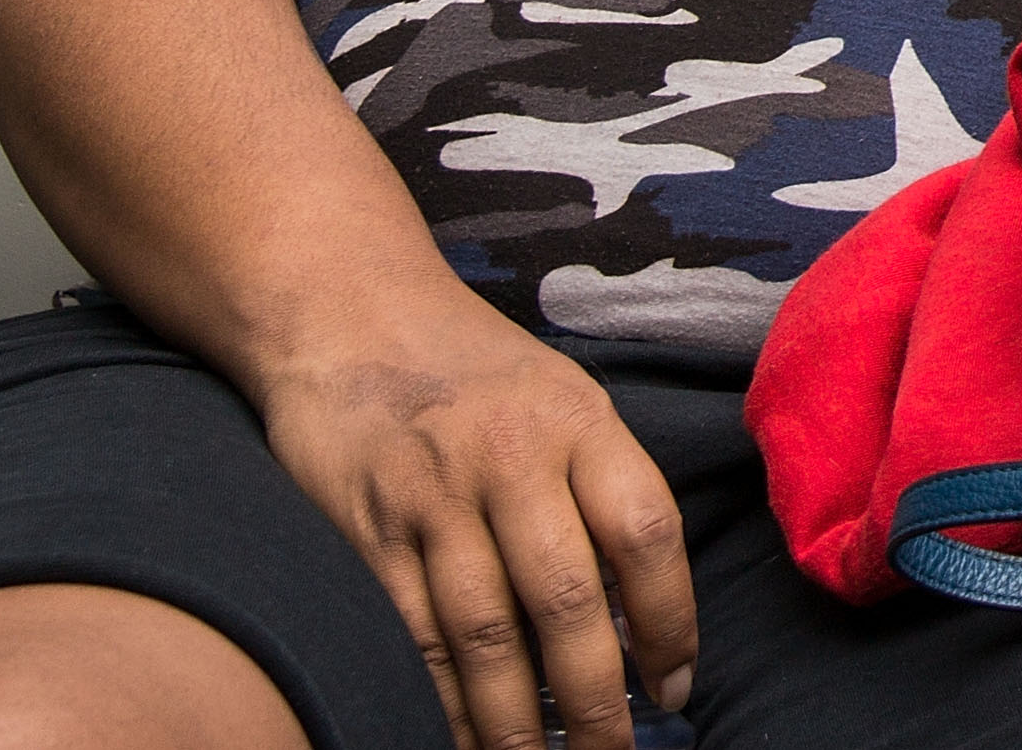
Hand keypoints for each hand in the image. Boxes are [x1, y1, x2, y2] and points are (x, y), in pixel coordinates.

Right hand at [247, 292, 696, 749]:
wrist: (346, 313)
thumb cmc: (475, 369)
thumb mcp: (562, 399)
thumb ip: (601, 488)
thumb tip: (639, 612)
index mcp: (579, 422)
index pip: (646, 533)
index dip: (670, 621)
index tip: (674, 689)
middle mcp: (511, 458)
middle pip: (567, 600)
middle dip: (595, 698)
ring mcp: (433, 496)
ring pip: (484, 633)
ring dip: (514, 719)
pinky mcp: (364, 530)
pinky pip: (408, 634)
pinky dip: (437, 698)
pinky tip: (461, 736)